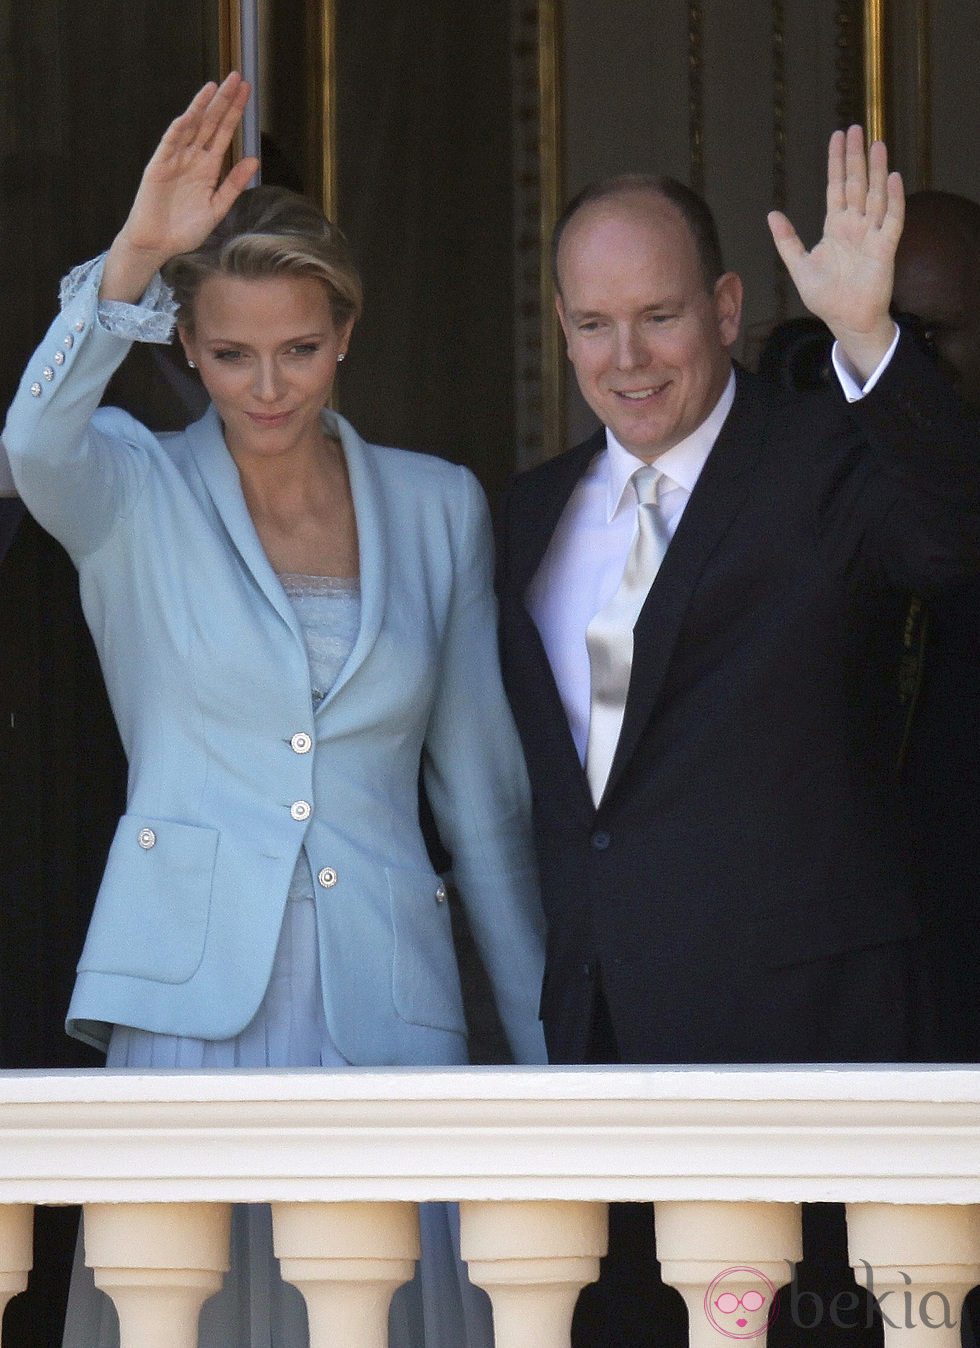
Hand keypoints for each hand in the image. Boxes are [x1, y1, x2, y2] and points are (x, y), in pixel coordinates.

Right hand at [101, 74, 259, 302]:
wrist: (158, 245)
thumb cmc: (185, 230)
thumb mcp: (218, 207)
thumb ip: (234, 184)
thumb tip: (254, 159)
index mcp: (208, 167)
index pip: (224, 132)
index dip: (235, 112)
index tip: (247, 92)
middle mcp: (192, 158)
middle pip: (210, 123)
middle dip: (223, 101)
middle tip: (237, 77)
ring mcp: (175, 160)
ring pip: (191, 128)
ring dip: (202, 107)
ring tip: (214, 87)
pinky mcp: (158, 168)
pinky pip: (169, 145)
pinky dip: (178, 131)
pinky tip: (188, 116)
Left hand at [767, 125, 901, 381]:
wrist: (846, 320)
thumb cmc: (825, 296)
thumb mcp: (799, 266)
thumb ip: (787, 240)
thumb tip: (771, 214)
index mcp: (835, 227)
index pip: (836, 186)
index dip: (836, 162)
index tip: (837, 136)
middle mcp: (855, 225)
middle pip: (856, 183)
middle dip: (855, 157)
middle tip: (856, 128)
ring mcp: (871, 234)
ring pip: (875, 195)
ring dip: (876, 170)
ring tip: (876, 144)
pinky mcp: (884, 248)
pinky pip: (891, 219)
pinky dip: (893, 200)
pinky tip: (891, 178)